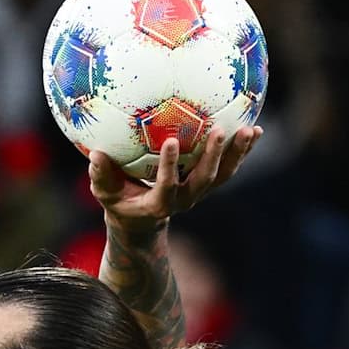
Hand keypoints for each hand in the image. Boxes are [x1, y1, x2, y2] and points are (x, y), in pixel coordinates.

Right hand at [89, 126, 261, 223]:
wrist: (141, 221)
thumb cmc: (120, 203)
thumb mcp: (105, 193)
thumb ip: (101, 176)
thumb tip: (95, 154)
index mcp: (160, 203)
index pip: (167, 186)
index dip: (169, 168)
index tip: (170, 142)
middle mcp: (185, 199)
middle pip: (205, 180)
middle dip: (213, 157)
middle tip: (220, 130)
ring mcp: (199, 191)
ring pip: (223, 174)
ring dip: (237, 153)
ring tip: (251, 129)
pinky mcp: (208, 183)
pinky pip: (228, 167)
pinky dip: (241, 150)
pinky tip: (254, 127)